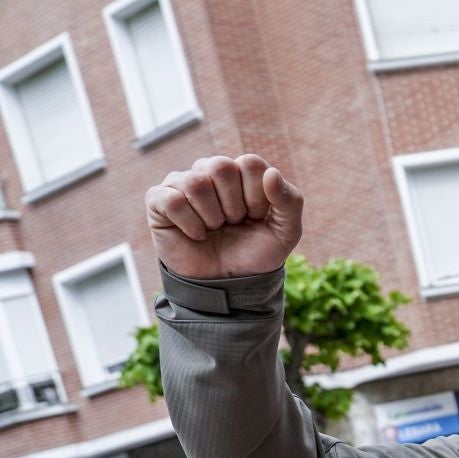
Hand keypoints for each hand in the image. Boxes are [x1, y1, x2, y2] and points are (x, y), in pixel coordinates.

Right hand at [146, 155, 303, 278]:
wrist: (228, 283)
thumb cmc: (255, 252)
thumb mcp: (286, 232)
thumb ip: (290, 201)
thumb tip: (272, 173)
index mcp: (241, 172)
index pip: (250, 163)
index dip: (257, 196)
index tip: (257, 216)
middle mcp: (209, 171)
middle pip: (221, 166)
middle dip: (234, 206)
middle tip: (233, 223)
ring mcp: (181, 182)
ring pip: (196, 183)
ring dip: (212, 217)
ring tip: (214, 228)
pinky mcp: (158, 200)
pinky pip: (172, 200)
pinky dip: (190, 224)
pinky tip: (196, 234)